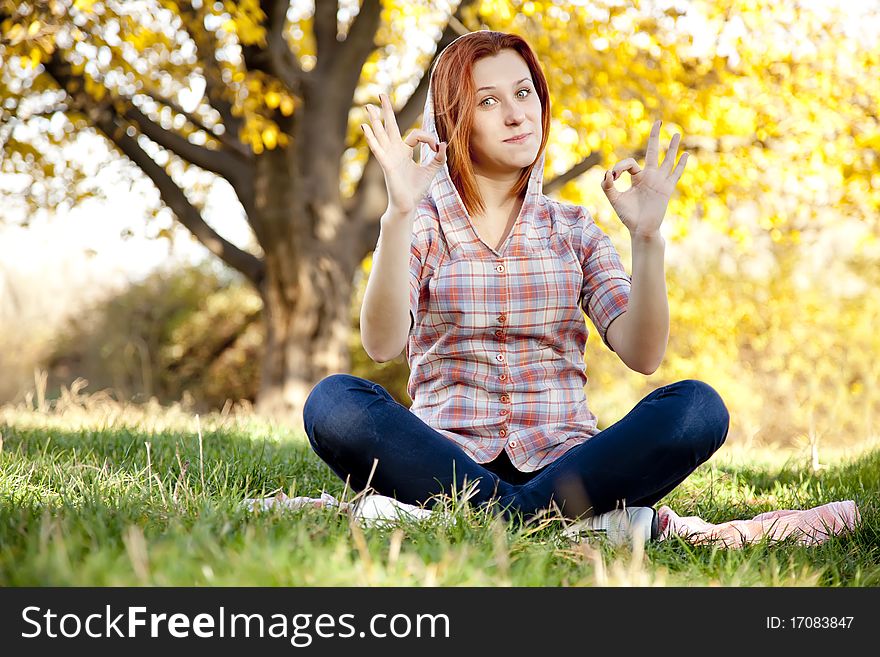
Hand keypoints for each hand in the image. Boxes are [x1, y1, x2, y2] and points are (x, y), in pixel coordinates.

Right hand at [361, 93, 446, 215]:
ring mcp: (388, 157)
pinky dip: (371, 138)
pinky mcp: (386, 165)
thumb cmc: (416, 189)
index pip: (415, 135)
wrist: (408, 205)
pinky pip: (378, 149)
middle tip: (381, 94)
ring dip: (375, 120)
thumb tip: (443, 143)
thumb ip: (439, 157)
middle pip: (390, 126)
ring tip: (368, 106)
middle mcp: (395, 151)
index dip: (428, 138)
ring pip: (381, 134)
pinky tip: (365, 127)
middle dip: (386, 110)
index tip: (436, 148)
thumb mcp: (432, 170)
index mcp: (405, 151)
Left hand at [601, 120, 688, 236]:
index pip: (630, 164)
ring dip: (672, 147)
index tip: (613, 176)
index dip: (620, 167)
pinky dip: (681, 165)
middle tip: (658, 121)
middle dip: (655, 137)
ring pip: (667, 160)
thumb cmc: (628, 215)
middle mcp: (649, 176)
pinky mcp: (667, 189)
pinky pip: (675, 175)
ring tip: (677, 133)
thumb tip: (607, 172)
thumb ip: (607, 186)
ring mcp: (660, 181)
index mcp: (636, 177)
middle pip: (653, 152)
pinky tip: (686, 155)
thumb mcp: (614, 199)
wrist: (641, 229)